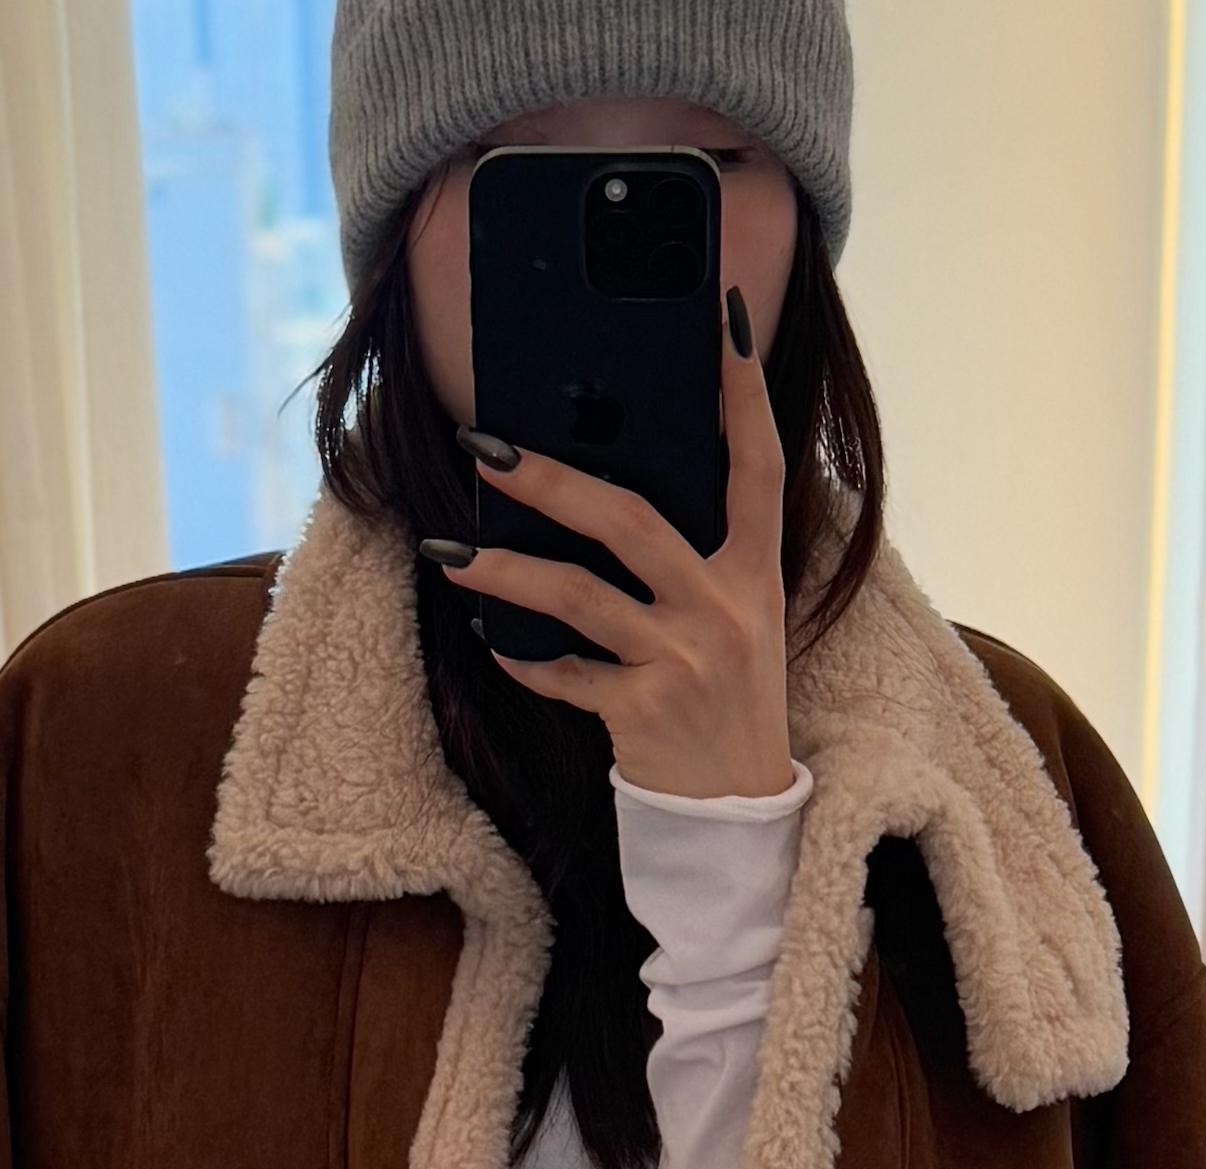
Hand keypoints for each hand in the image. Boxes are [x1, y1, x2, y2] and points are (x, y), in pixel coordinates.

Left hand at [427, 286, 791, 798]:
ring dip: (504, 570)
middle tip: (483, 446)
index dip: (744, 391)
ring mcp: (683, 659)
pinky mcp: (644, 712)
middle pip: (629, 520)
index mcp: (757, 570)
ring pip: (578, 596)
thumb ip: (699, 555)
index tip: (725, 318)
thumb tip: (615, 487)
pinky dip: (526, 661)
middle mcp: (725, 607)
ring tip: (447, 549)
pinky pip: (565, 676)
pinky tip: (491, 642)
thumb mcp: (738, 619)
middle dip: (548, 479)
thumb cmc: (729, 702)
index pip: (758, 462)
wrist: (738, 813)